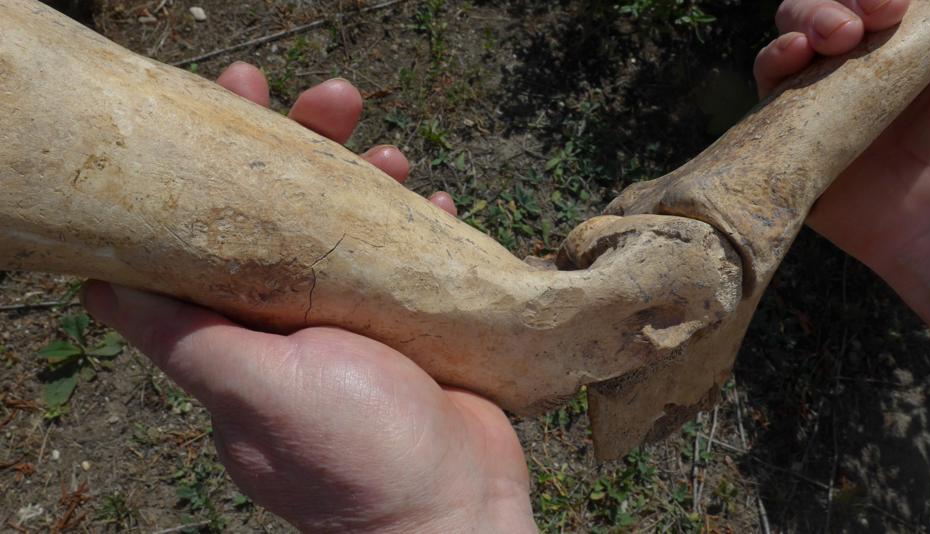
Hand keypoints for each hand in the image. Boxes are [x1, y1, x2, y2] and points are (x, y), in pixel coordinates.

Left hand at [82, 65, 533, 531]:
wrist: (455, 509)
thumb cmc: (354, 459)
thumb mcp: (257, 392)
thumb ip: (185, 338)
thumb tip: (99, 284)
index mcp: (245, 332)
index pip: (220, 228)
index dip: (226, 161)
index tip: (239, 99)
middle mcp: (294, 323)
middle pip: (292, 213)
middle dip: (310, 148)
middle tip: (335, 97)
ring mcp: (356, 325)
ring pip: (355, 230)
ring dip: (370, 181)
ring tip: (395, 155)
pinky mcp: (413, 329)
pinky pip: (411, 260)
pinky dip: (421, 228)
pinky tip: (439, 207)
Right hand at [755, 0, 929, 337]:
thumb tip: (923, 4)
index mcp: (902, 49)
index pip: (867, 4)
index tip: (893, 4)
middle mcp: (855, 71)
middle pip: (821, 14)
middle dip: (828, 4)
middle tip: (856, 25)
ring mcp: (817, 102)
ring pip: (788, 42)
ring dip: (802, 24)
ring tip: (827, 38)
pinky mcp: (787, 135)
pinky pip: (766, 92)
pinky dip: (772, 62)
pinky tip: (792, 55)